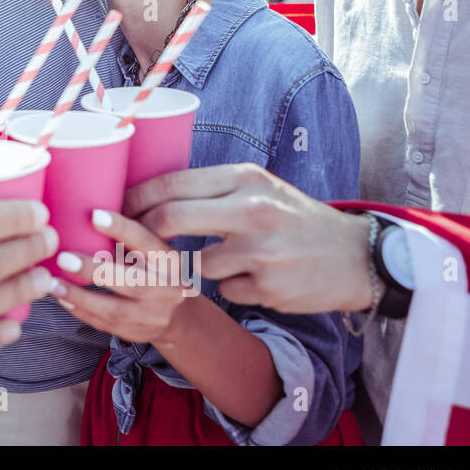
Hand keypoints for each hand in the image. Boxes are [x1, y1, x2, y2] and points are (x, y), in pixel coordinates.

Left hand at [54, 209, 194, 346]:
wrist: (180, 317)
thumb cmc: (156, 271)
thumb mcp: (156, 251)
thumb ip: (131, 237)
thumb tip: (86, 206)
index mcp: (169, 260)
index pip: (146, 242)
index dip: (122, 229)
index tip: (94, 215)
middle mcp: (166, 289)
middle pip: (130, 282)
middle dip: (95, 271)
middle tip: (63, 258)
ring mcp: (152, 315)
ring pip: (114, 310)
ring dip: (80, 297)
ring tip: (52, 283)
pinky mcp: (137, 333)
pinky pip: (105, 325)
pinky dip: (81, 312)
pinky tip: (61, 298)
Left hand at [123, 163, 372, 313]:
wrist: (358, 256)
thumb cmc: (294, 218)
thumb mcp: (258, 188)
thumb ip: (210, 189)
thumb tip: (147, 195)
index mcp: (244, 178)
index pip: (170, 185)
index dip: (133, 200)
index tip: (112, 210)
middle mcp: (252, 210)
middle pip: (169, 221)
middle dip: (139, 235)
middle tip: (126, 245)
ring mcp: (262, 251)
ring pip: (196, 263)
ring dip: (198, 267)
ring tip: (226, 261)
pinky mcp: (270, 288)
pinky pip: (226, 290)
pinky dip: (232, 287)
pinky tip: (257, 278)